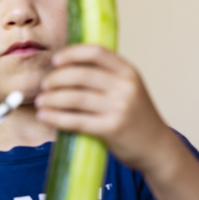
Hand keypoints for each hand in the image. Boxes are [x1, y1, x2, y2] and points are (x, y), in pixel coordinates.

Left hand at [36, 44, 170, 172]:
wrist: (157, 147)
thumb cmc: (138, 118)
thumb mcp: (130, 89)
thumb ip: (108, 77)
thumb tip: (69, 66)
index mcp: (129, 72)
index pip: (96, 52)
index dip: (72, 53)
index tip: (56, 60)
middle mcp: (125, 87)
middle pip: (80, 74)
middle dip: (56, 79)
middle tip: (44, 85)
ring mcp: (119, 108)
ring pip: (74, 97)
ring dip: (51, 98)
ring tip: (41, 101)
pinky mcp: (112, 129)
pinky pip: (76, 120)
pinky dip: (56, 117)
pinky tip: (45, 116)